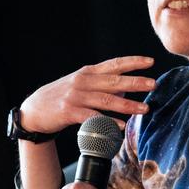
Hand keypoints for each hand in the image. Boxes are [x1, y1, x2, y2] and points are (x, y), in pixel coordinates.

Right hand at [18, 56, 154, 134]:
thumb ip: (102, 83)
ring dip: (127, 104)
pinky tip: (121, 126)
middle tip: (154, 84)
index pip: (114, 64)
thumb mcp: (81, 84)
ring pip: (107, 100)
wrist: (34, 110)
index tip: (150, 61)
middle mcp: (83, 81)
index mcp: (88, 73)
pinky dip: (109, 122)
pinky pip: (93, 117)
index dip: (132, 61)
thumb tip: (127, 84)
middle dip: (136, 82)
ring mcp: (76, 96)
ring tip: (144, 108)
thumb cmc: (61, 96)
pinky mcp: (70, 112)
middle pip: (114, 81)